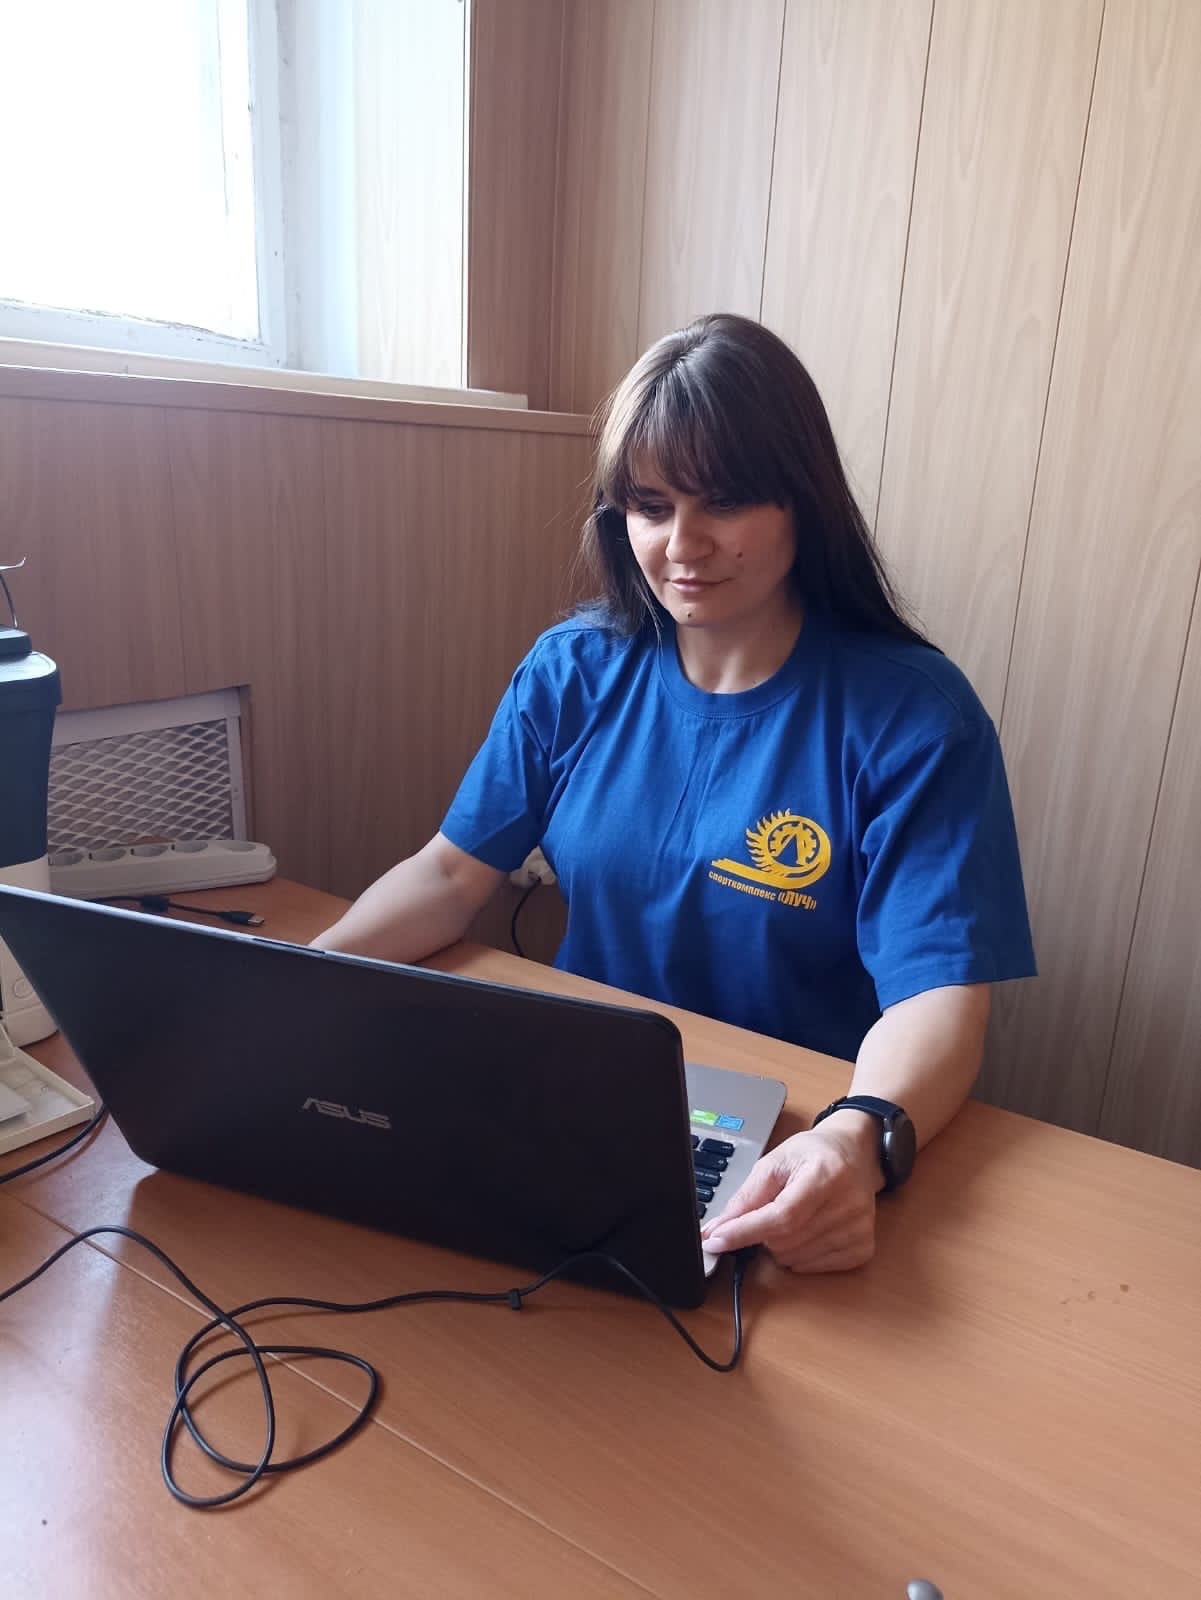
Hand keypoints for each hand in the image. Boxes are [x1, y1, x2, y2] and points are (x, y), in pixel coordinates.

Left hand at [700, 1116, 882, 1272]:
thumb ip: (746, 1197)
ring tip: (794, 1215)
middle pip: (784, 1241)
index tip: (715, 1240)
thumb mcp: (775, 1162)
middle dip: (762, 1232)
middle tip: (769, 1209)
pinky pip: (813, 1268)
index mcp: (826, 1174)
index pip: (781, 1216)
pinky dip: (799, 1256)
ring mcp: (858, 1230)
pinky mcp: (863, 1248)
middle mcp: (848, 1205)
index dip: (745, 1231)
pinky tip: (808, 1230)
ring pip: (794, 1259)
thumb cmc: (813, 1156)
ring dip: (780, 1245)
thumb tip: (716, 1229)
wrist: (855, 1155)